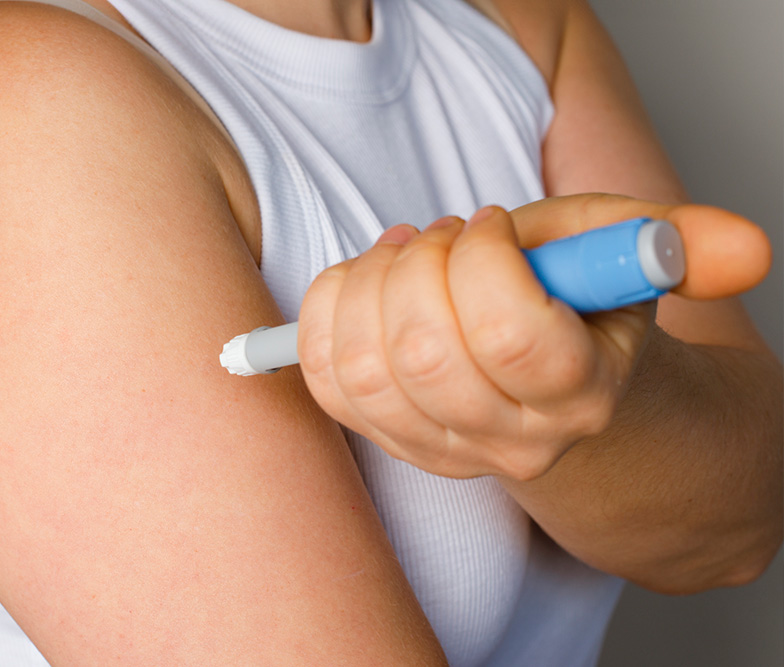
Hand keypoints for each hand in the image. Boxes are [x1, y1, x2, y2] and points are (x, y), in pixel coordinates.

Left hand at [297, 193, 770, 479]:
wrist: (555, 400)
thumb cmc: (581, 316)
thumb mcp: (629, 263)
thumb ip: (680, 245)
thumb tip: (749, 248)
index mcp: (579, 393)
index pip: (509, 333)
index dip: (483, 258)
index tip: (492, 224)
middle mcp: (506, 439)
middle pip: (426, 352)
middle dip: (420, 264)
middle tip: (443, 236)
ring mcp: (438, 448)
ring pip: (363, 366)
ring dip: (369, 282)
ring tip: (405, 254)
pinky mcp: (385, 438)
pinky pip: (324, 377)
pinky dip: (327, 310)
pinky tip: (366, 283)